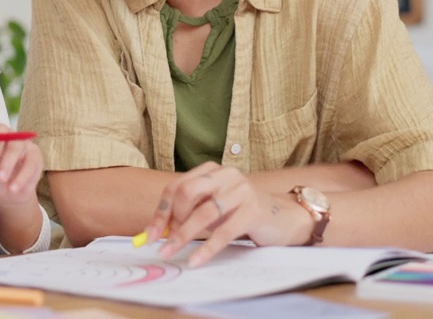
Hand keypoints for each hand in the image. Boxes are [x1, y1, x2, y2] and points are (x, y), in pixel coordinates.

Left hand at [0, 119, 42, 207]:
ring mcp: (20, 142)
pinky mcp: (34, 154)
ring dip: (8, 163)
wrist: (10, 197)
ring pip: (16, 145)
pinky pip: (30, 161)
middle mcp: (4, 135)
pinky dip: (21, 176)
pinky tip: (13, 188)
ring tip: (1, 179)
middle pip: (0, 132)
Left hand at [144, 162, 310, 267]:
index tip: (149, 236)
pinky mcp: (253, 211)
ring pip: (203, 212)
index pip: (176, 187)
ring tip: (171, 252)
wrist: (284, 218)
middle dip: (171, 220)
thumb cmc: (242, 214)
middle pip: (186, 192)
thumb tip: (157, 233)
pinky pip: (224, 231)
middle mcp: (225, 175)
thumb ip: (189, 214)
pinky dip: (207, 248)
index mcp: (211, 171)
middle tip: (164, 242)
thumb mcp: (213, 209)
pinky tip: (196, 260)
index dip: (160, 212)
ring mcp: (241, 190)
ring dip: (183, 235)